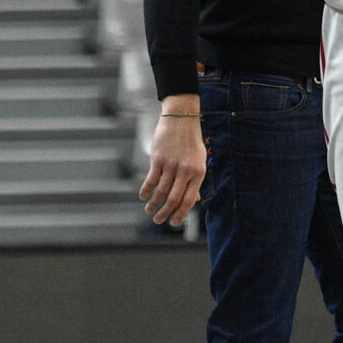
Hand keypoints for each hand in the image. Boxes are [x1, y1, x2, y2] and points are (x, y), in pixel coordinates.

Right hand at [140, 98, 206, 227]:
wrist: (181, 119)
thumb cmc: (191, 142)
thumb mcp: (199, 161)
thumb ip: (195, 181)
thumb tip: (194, 201)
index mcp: (198, 173)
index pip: (189, 200)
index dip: (180, 214)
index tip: (173, 222)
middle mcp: (185, 170)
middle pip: (174, 198)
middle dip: (165, 213)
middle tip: (158, 220)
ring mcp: (171, 165)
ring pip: (161, 191)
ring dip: (153, 204)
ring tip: (149, 211)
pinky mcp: (158, 158)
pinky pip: (151, 179)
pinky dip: (146, 190)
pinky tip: (143, 196)